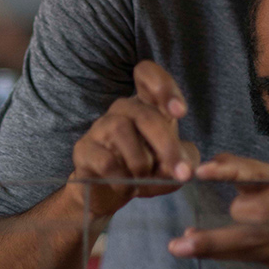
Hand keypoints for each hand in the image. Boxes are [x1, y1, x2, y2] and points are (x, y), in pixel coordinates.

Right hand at [69, 61, 199, 218]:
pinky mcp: (84, 149)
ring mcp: (100, 126)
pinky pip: (106, 160)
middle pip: (144, 114)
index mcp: (146, 104)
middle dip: (166, 144)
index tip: (180, 113)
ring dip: (141, 162)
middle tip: (181, 172)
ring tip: (145, 181)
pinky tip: (128, 188)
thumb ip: (184, 160)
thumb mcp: (173, 165)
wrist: (110, 193)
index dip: (163, 87)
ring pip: (121, 131)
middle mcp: (122, 109)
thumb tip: (184, 165)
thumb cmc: (146, 170)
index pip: (146, 74)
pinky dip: (123, 179)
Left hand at [167, 153, 268, 268]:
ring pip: (255, 247)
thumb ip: (240, 168)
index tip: (200, 172)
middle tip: (182, 241)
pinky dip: (229, 256)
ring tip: (182, 247)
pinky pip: (257, 260)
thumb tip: (206, 167)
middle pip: (258, 222)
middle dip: (218, 234)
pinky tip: (206, 252)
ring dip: (216, 249)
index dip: (231, 173)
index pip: (261, 175)